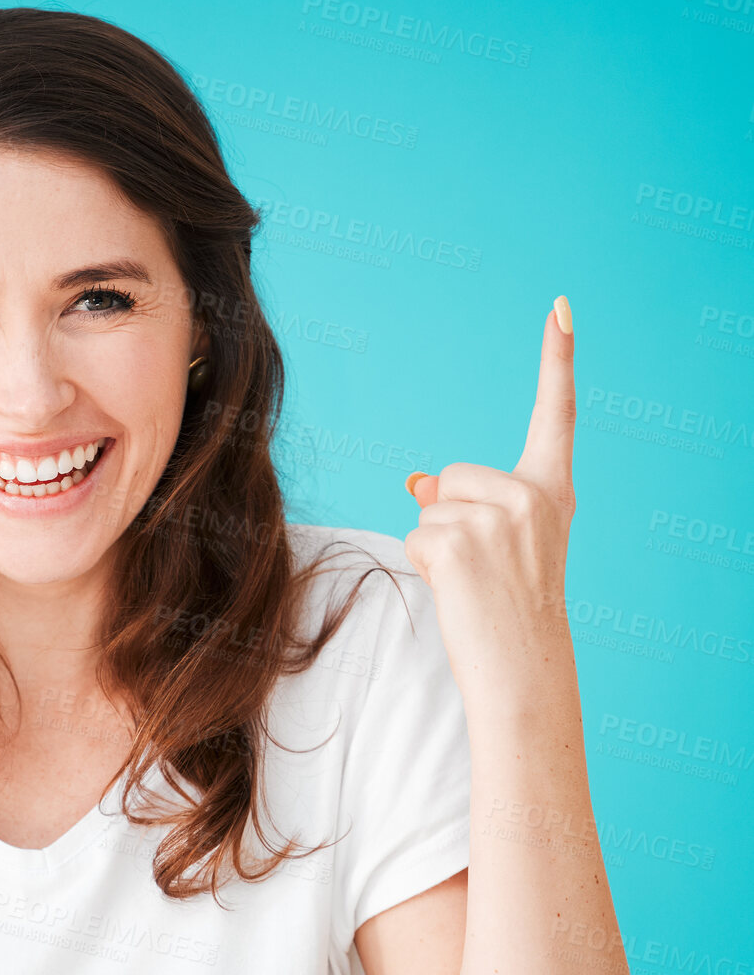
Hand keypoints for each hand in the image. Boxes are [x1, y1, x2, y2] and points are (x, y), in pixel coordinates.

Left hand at [402, 297, 576, 695]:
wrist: (524, 668)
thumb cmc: (511, 611)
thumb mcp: (501, 546)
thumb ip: (469, 504)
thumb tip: (416, 480)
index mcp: (553, 492)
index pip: (557, 415)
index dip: (557, 359)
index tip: (560, 306)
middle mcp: (533, 495)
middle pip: (450, 476)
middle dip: (448, 518)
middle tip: (481, 569)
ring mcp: (499, 516)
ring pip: (428, 507)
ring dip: (435, 546)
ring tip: (472, 583)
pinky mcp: (462, 540)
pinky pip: (414, 536)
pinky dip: (423, 566)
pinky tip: (458, 591)